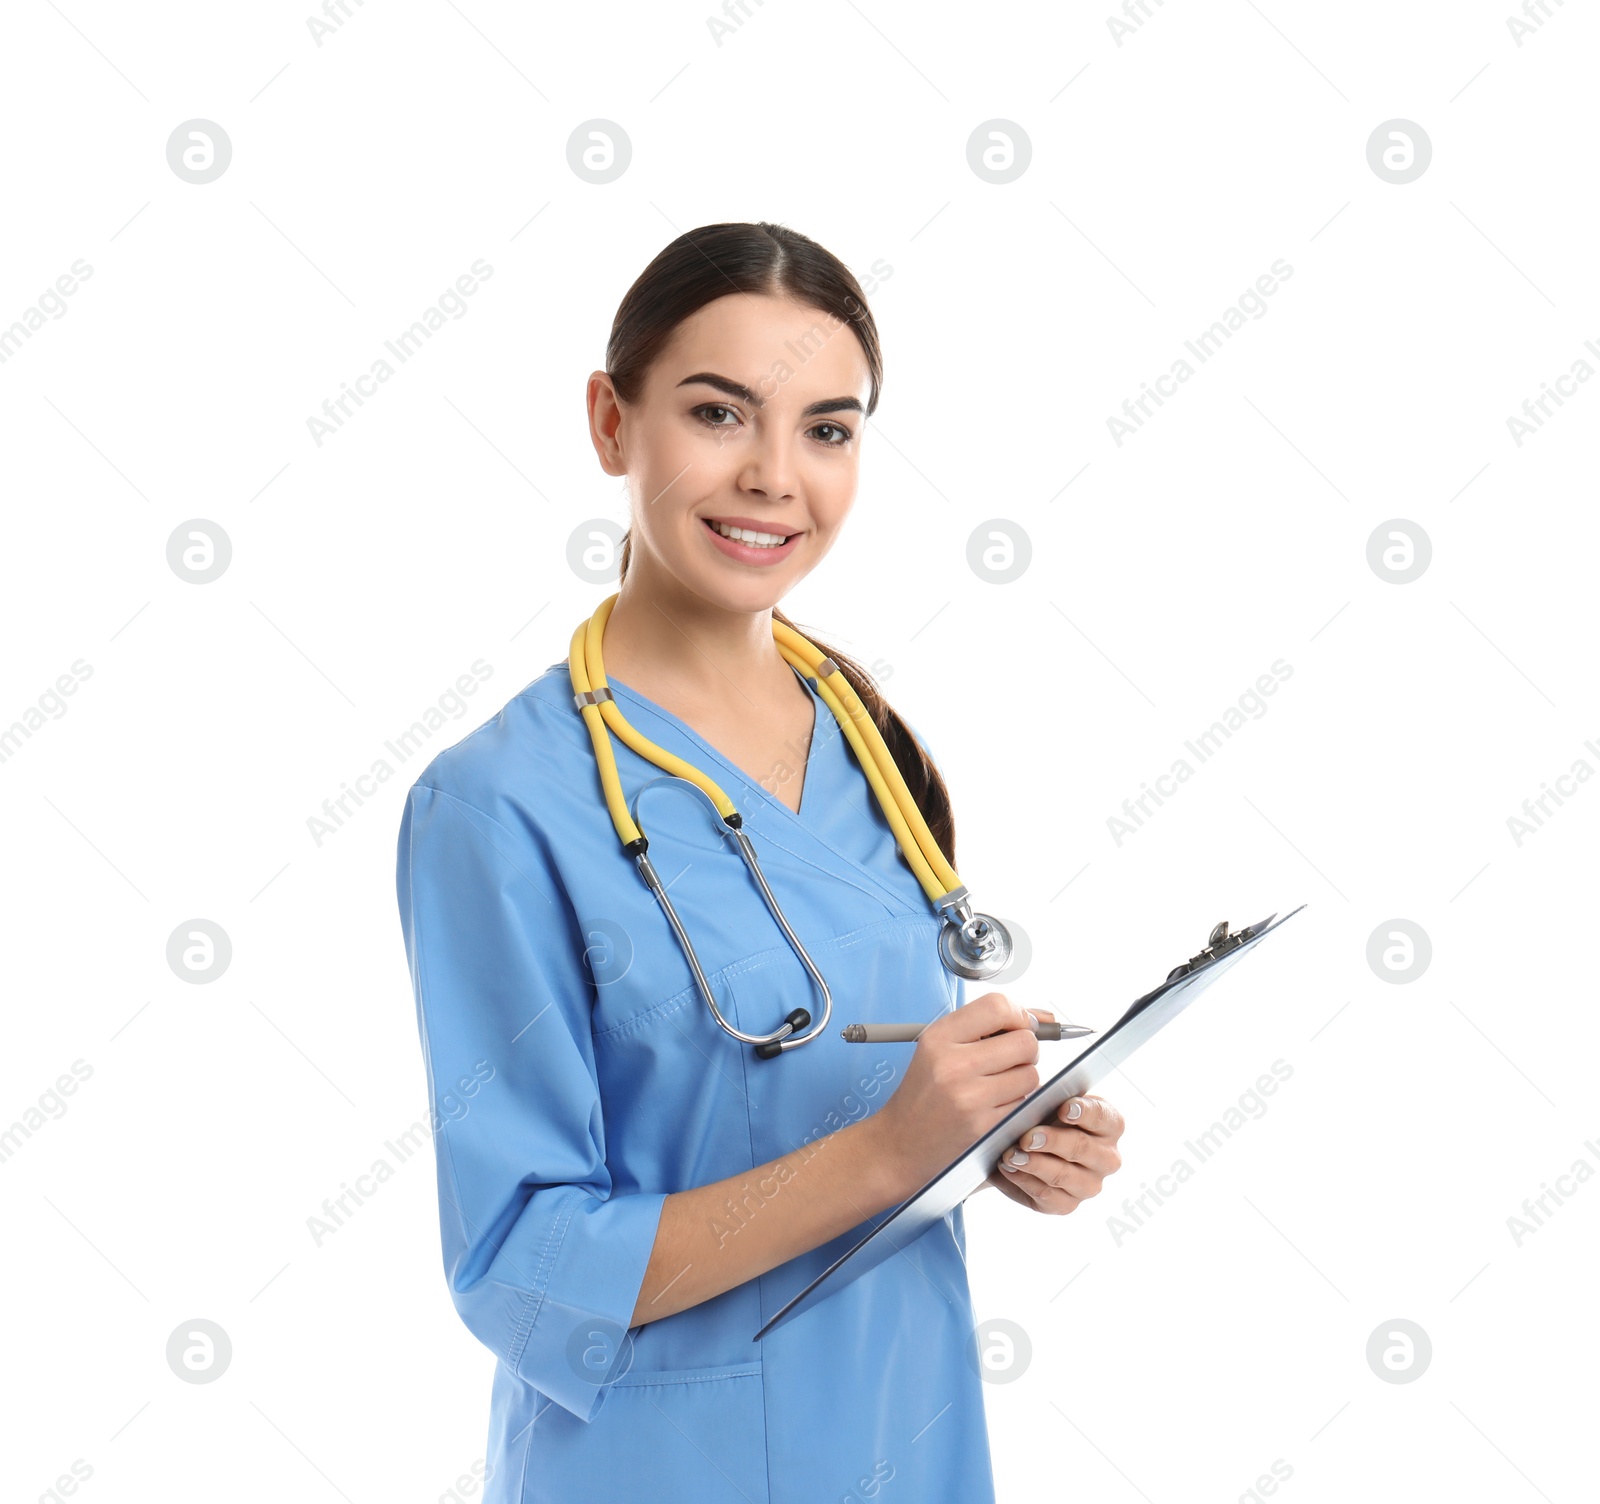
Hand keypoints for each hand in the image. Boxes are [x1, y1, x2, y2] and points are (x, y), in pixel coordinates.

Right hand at [871, 990, 1042, 1198]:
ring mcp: (970, 1097)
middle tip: (1011, 1059)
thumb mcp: (939, 1048)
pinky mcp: (984, 1126)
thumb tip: (1042, 1017)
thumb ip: (986, 1027)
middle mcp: (953, 1064)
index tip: (1020, 1025)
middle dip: (1026, 1050)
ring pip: (1031, 1075)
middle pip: (1024, 1042)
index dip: (1019, 1014)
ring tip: (1000, 1086)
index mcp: (939, 1038)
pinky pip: (1024, 1104)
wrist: (901, 1142)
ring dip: (1023, 1080)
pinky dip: (1017, 1104)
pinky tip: (995, 1106)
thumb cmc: (924, 1093)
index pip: (997, 1006)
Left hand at [980, 1009, 1124, 1213]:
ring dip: (1042, 1166)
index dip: (1087, 1114)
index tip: (1063, 1108)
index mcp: (1101, 1117)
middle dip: (1059, 1143)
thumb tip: (1041, 1020)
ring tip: (1012, 1153)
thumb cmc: (1014, 1106)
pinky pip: (1055, 1201)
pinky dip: (1030, 1186)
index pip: (1107, 1117)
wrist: (987, 1144)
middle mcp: (1101, 1151)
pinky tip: (1009, 1172)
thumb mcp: (1020, 1075)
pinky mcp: (1063, 1203)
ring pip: (1076, 1180)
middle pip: (1096, 1153)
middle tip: (1028, 1135)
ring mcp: (1085, 1181)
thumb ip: (1035, 1050)